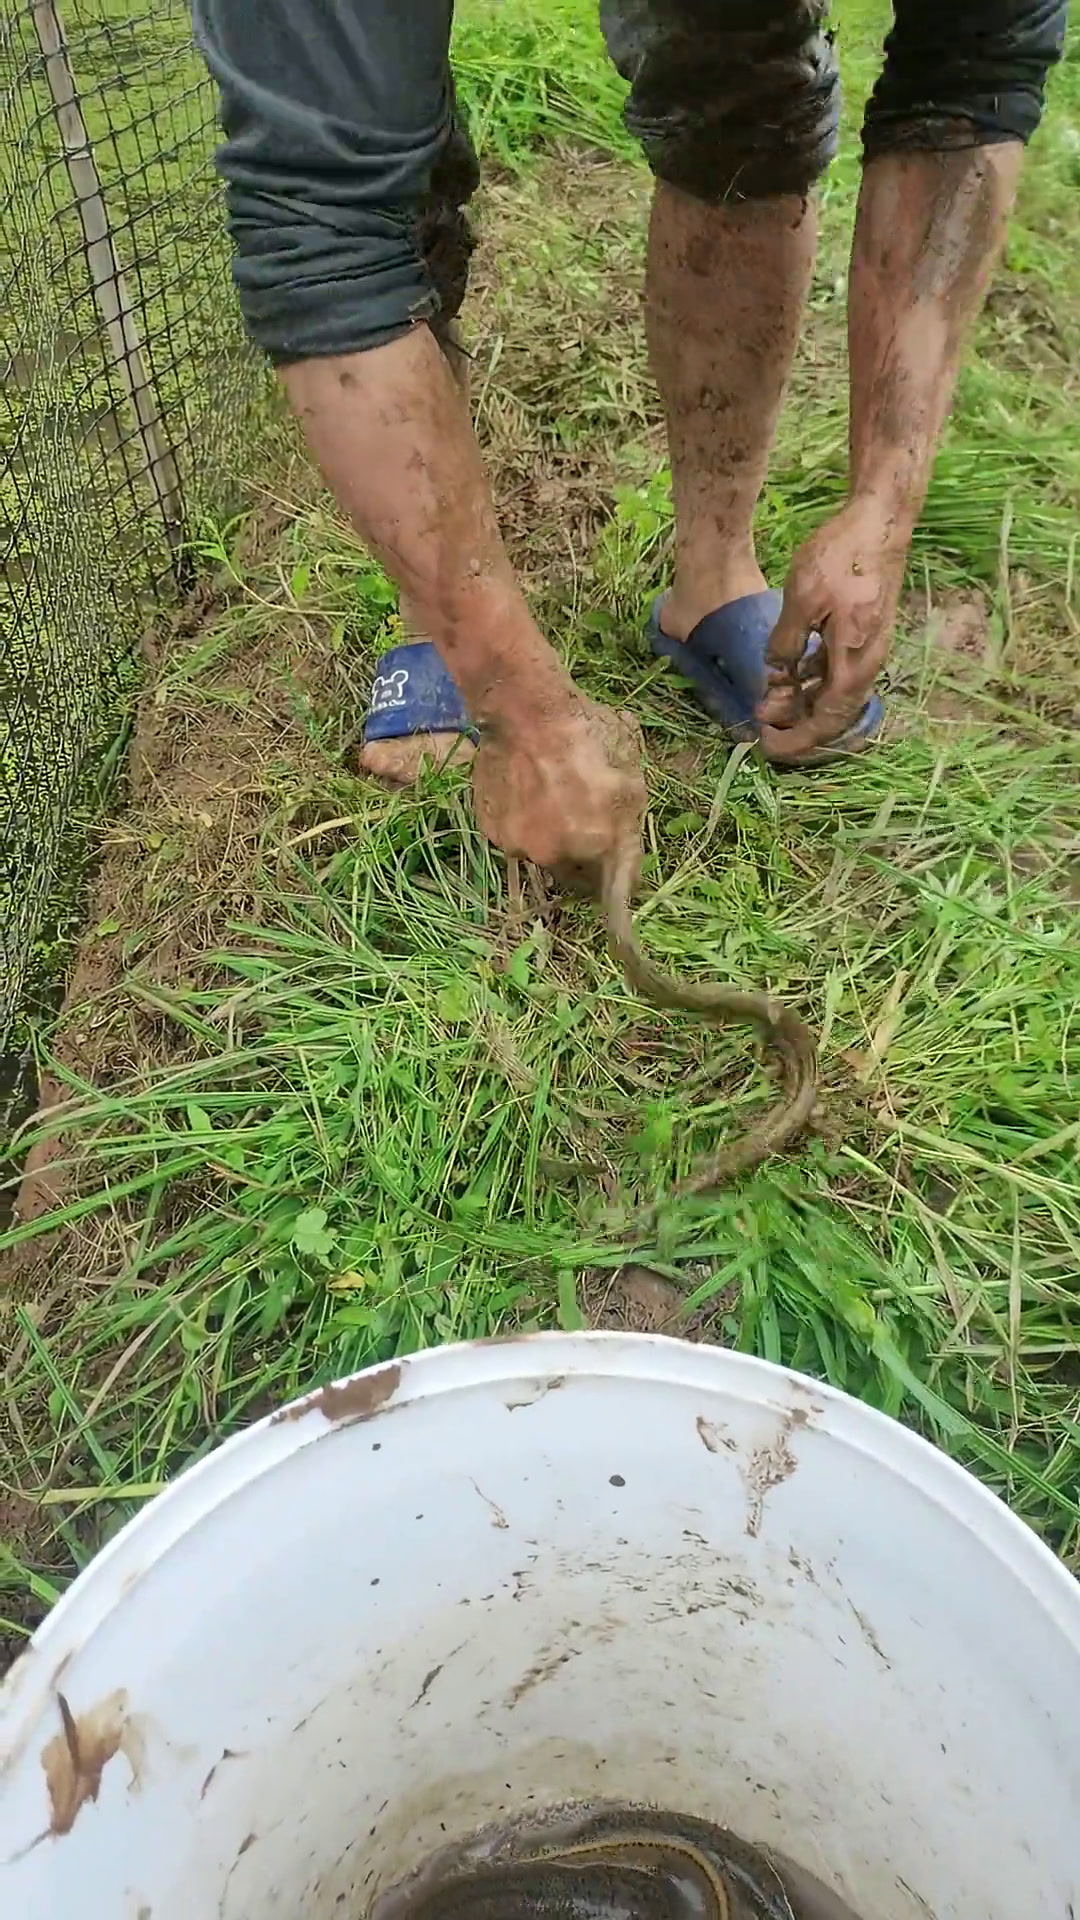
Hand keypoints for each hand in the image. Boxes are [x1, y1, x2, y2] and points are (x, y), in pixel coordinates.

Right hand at [472, 693, 645, 889]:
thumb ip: (630, 823)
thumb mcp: (631, 776)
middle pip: (576, 874)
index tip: (622, 869)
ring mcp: (519, 846)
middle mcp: (556, 856)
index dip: (623, 877)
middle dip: (584, 857)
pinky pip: (514, 835)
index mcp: (598, 846)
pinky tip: (525, 792)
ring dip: (550, 838)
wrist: (524, 711)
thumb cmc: (587, 737)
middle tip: (584, 823)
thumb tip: (626, 848)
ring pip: (542, 853)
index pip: (619, 887)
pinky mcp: (491, 831)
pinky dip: (522, 822)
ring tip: (551, 800)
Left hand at [757, 497, 908, 761]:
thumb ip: (786, 641)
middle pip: (832, 713)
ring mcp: (867, 648)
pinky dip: (813, 678)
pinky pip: (838, 670)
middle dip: (795, 724)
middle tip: (761, 721)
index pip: (826, 721)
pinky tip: (789, 671)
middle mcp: (866, 662)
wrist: (881, 520)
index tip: (767, 746)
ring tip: (768, 697)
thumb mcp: (802, 599)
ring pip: (834, 692)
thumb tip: (775, 672)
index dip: (796, 740)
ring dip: (802, 700)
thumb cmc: (842, 556)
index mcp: (853, 662)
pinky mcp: (863, 633)